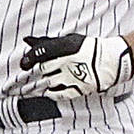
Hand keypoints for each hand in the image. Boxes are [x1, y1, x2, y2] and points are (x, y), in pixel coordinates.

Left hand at [19, 31, 133, 98]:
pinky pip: (59, 94)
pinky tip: (47, 92)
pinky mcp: (78, 88)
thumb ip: (47, 42)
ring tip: (31, 87)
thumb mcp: (68, 40)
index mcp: (65, 46)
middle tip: (25, 78)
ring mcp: (72, 76)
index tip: (23, 64)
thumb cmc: (87, 48)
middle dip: (32, 73)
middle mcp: (67, 61)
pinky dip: (50, 93)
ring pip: (48, 82)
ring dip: (38, 84)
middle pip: (42, 69)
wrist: (110, 61)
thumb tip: (27, 40)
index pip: (41, 52)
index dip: (29, 58)